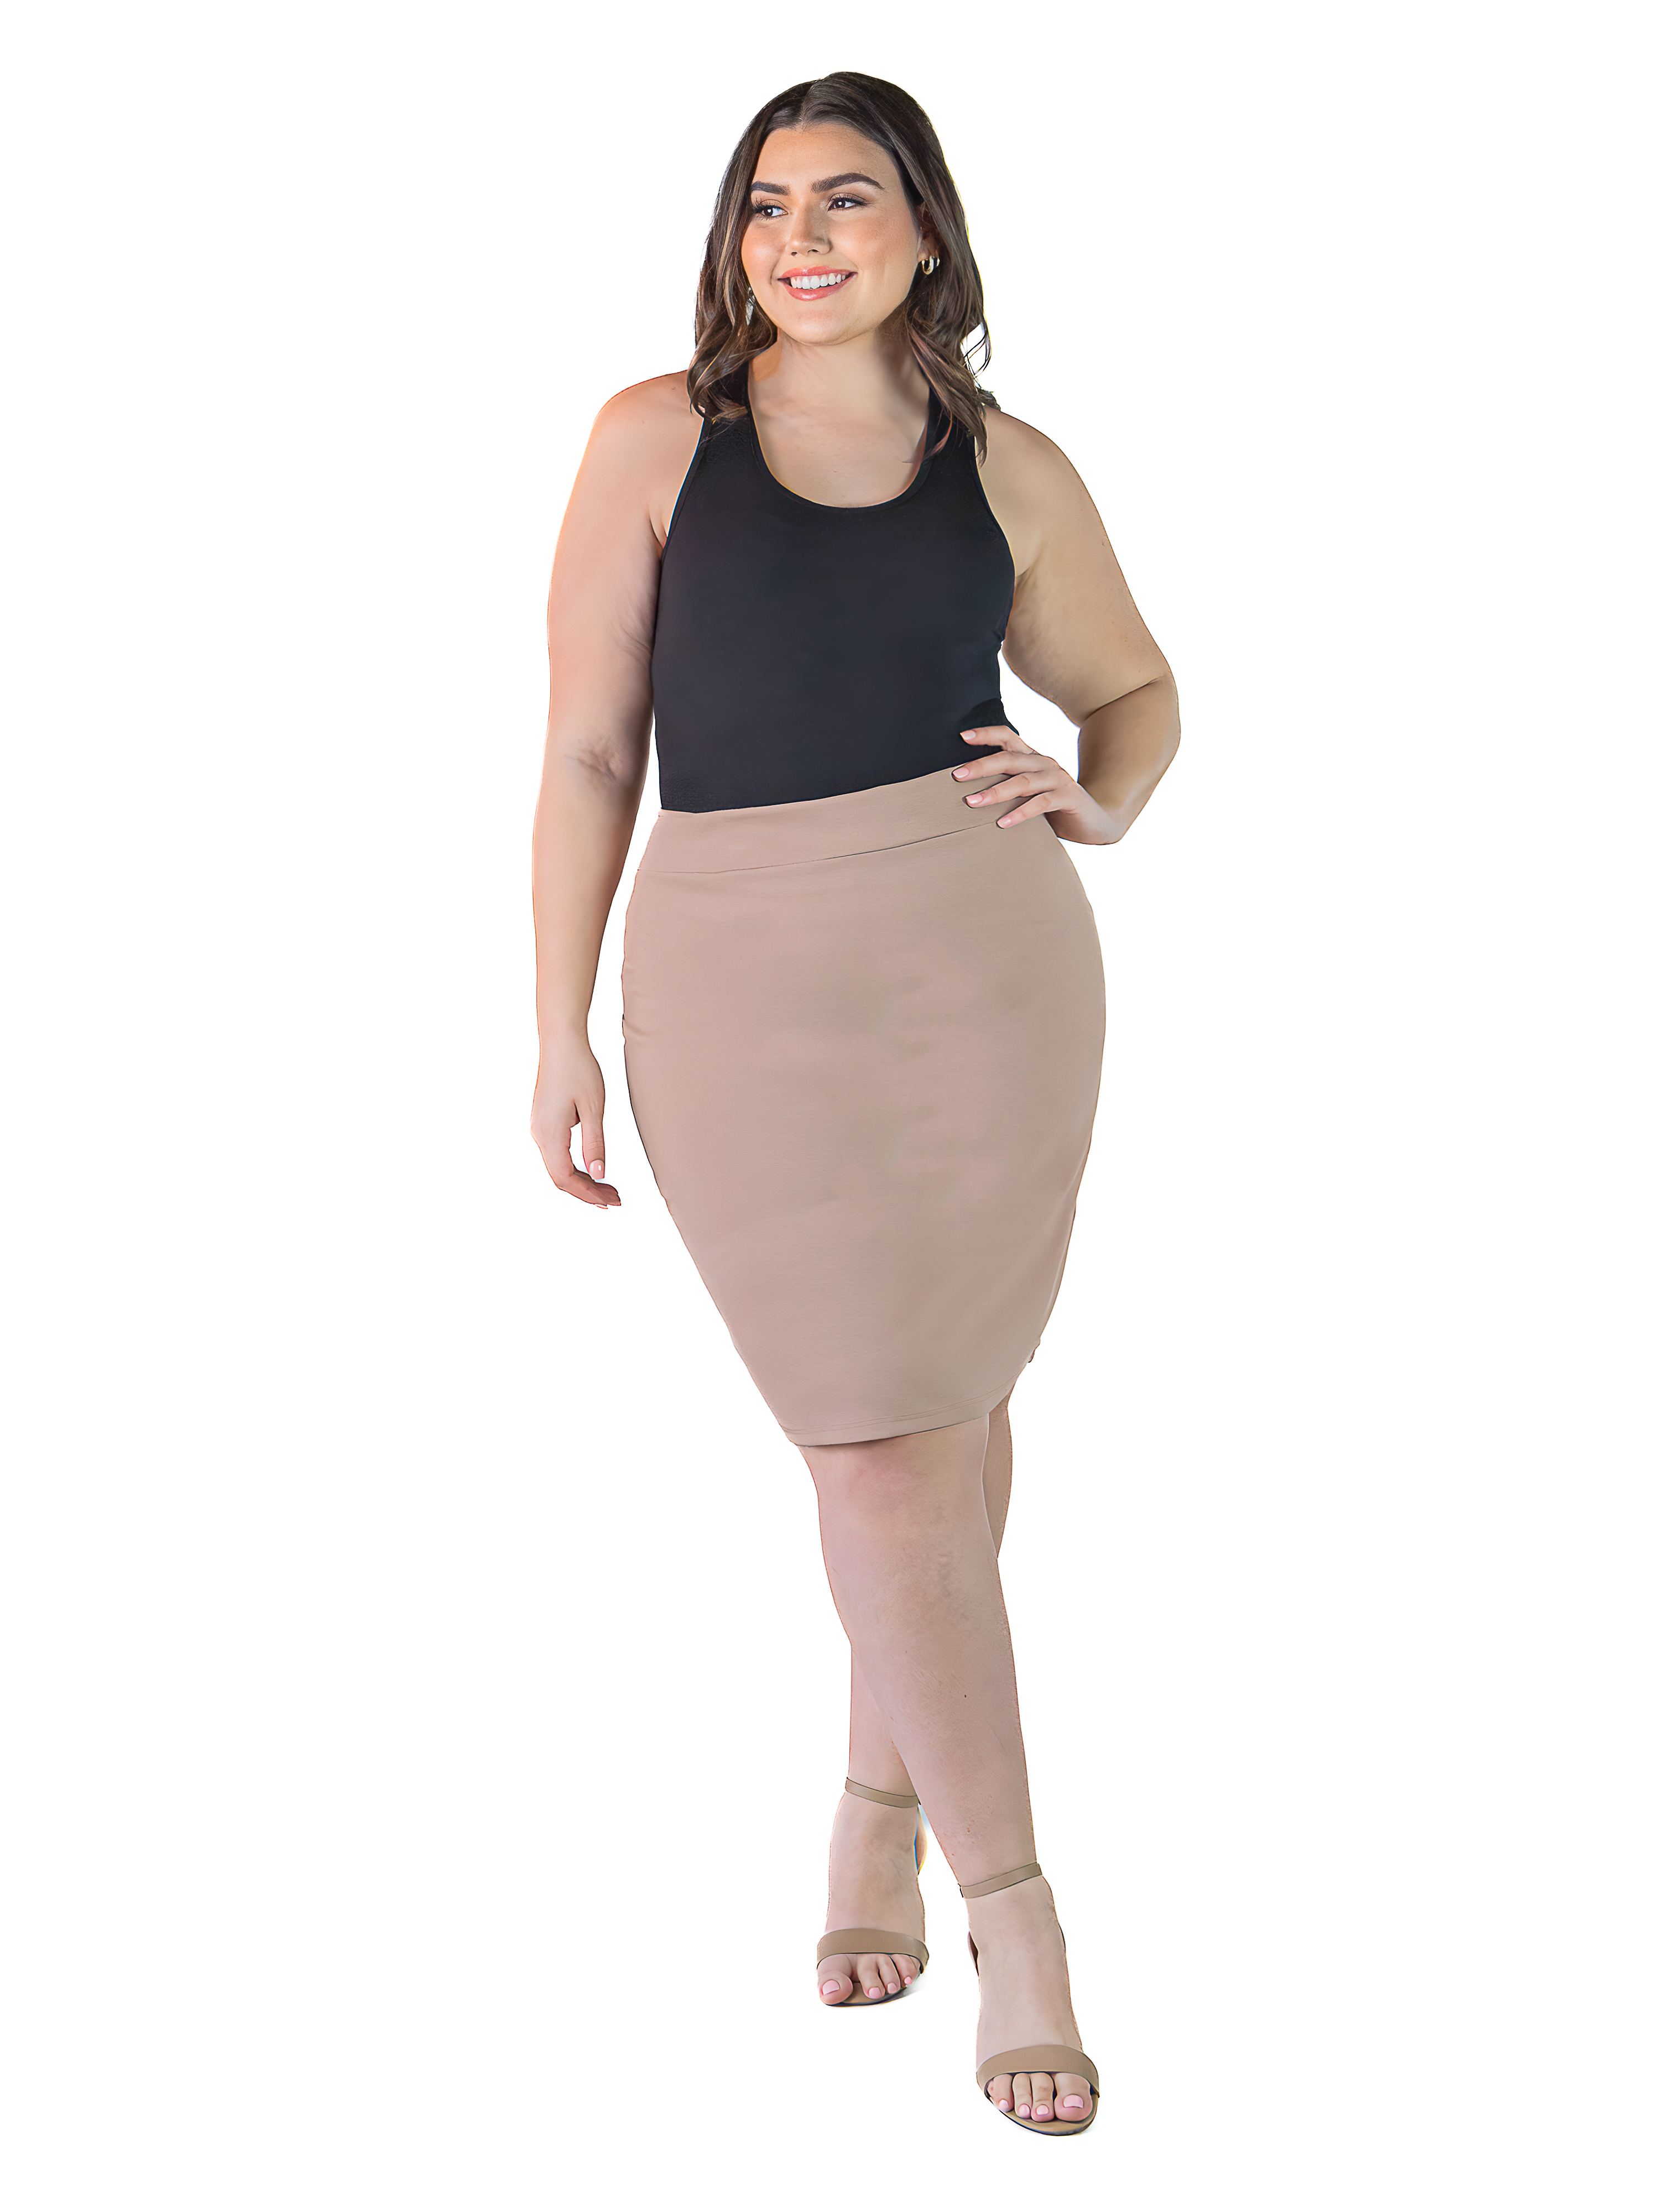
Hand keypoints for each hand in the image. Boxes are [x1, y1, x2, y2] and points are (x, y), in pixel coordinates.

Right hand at [532, 1037, 619, 1206]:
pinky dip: (575, 1167)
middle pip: (560, 1178)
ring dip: (582, 1181)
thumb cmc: (578, 1069)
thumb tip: (599, 1174)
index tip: (610, 1201)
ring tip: (608, 1188)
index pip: (565, 1179)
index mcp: (549, 1134)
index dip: (588, 1194)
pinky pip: (556, 1155)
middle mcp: (539, 1135)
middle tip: (615, 1200)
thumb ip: (595, 1143)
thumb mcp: (594, 1108)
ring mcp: (539, 1129)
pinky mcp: (543, 1122)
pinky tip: (592, 1169)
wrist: (560, 1042)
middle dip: (587, 1192)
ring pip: (557, 1168)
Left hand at [953, 726, 1113, 844]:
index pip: (1008, 737)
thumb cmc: (1054, 809)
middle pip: (1010, 758)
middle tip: (958, 776)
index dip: (986, 734)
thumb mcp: (1028, 794)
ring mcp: (1058, 779)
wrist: (1095, 822)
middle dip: (981, 766)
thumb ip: (1007, 788)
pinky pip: (1041, 803)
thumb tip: (967, 794)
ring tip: (973, 802)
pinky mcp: (1068, 797)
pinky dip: (1020, 812)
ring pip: (1023, 781)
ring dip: (996, 792)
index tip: (963, 736)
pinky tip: (1002, 822)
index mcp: (1032, 758)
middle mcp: (1044, 763)